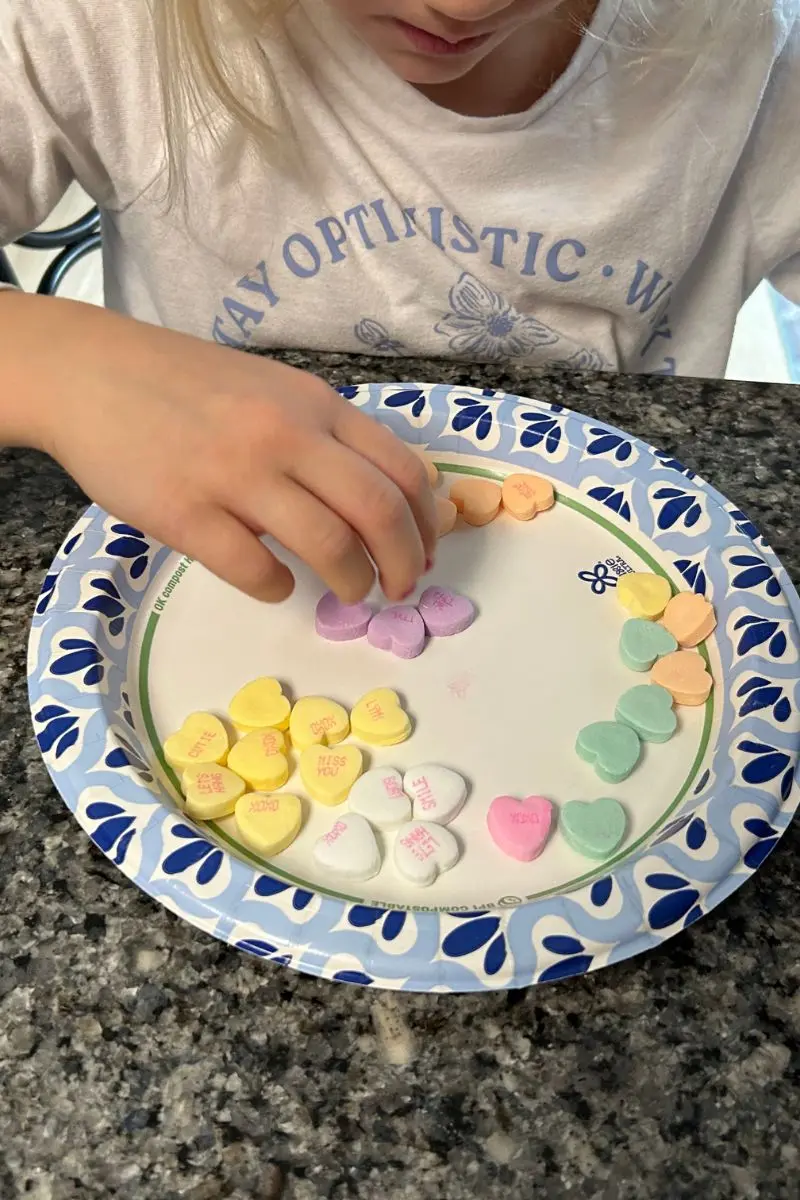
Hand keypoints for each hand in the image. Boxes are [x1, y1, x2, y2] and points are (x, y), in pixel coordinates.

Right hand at [22, 299, 436, 601]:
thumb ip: (326, 435)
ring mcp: (235, 474)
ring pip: (328, 545)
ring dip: (351, 582)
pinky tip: (276, 584)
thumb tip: (387, 498)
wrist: (91, 373)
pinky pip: (254, 569)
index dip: (425, 524)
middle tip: (398, 591)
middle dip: (402, 565)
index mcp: (315, 405)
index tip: (425, 555)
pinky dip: (278, 588)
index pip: (401, 470)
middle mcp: (286, 436)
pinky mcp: (186, 513)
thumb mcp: (273, 390)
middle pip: (377, 512)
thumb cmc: (187, 386)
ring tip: (349, 594)